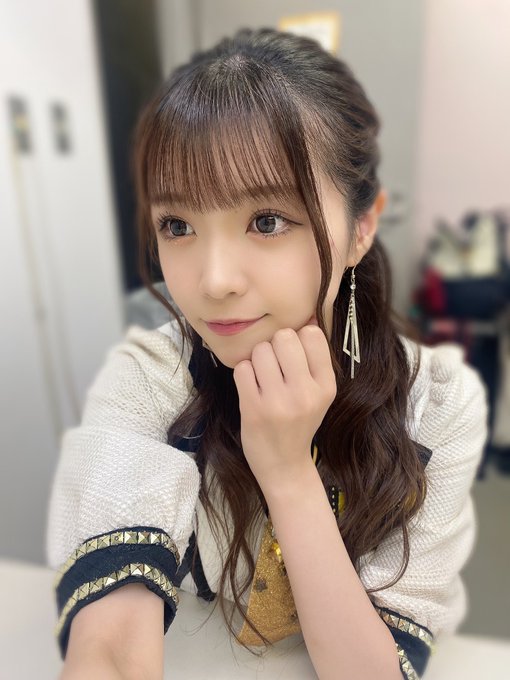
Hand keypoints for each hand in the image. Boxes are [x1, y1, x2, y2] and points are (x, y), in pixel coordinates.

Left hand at [233, 322, 336, 490]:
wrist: (284, 465)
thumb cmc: (299, 422)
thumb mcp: (318, 393)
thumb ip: (314, 358)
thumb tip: (309, 316)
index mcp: (326, 385)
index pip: (311, 333)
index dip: (297, 338)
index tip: (293, 356)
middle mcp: (306, 393)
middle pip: (283, 337)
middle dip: (274, 346)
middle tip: (275, 366)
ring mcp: (279, 402)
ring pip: (260, 350)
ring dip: (257, 360)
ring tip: (263, 379)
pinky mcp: (254, 409)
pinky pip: (242, 368)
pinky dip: (244, 374)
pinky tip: (252, 389)